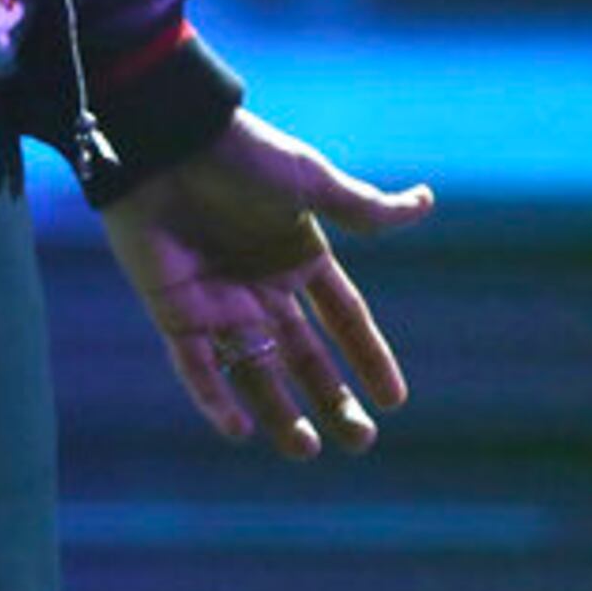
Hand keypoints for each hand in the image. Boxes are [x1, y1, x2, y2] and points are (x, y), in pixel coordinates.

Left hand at [98, 109, 431, 461]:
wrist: (165, 140)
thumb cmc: (239, 153)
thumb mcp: (310, 180)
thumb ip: (365, 206)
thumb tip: (426, 201)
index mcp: (297, 252)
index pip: (344, 317)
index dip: (369, 357)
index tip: (395, 400)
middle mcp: (261, 284)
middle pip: (304, 355)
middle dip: (331, 399)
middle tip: (359, 440)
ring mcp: (218, 300)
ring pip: (254, 370)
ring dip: (277, 412)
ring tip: (305, 450)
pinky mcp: (173, 309)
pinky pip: (196, 365)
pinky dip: (214, 398)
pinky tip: (240, 429)